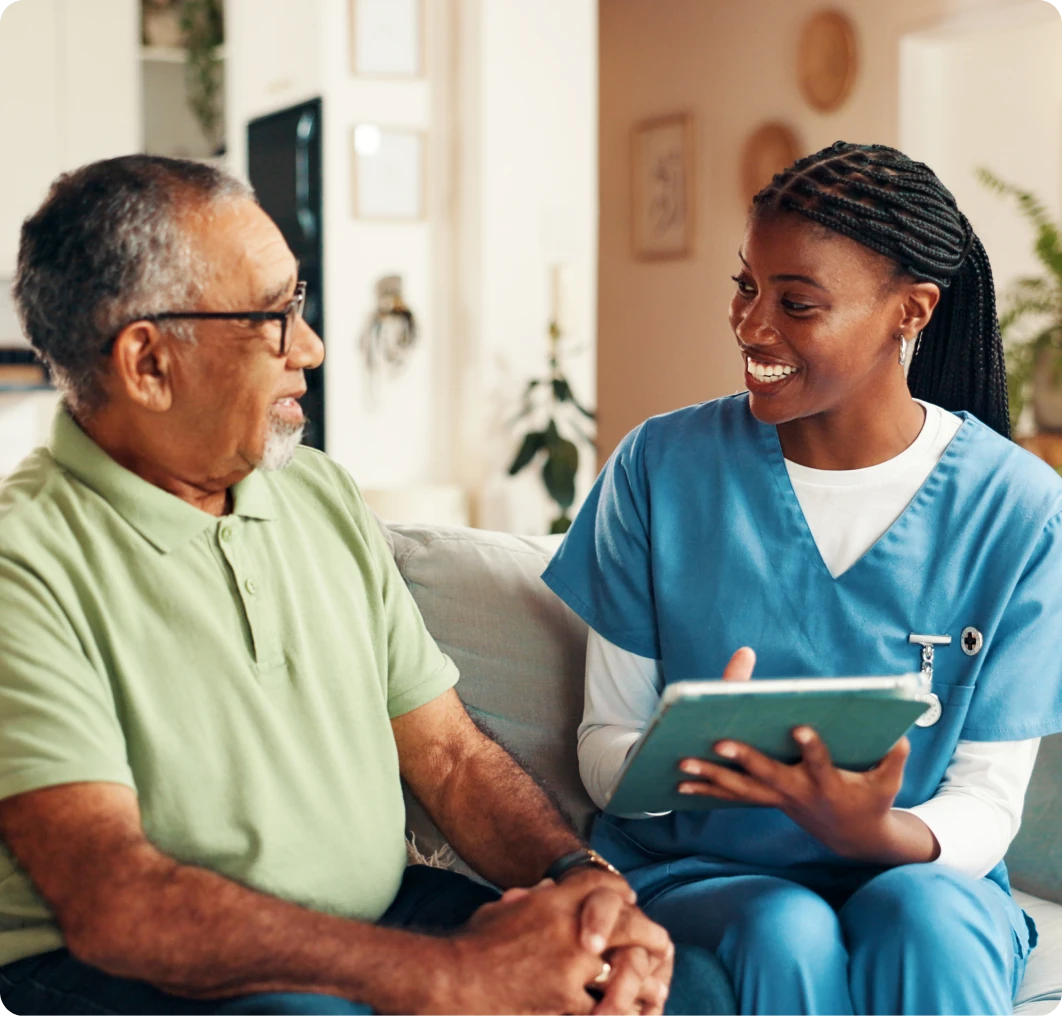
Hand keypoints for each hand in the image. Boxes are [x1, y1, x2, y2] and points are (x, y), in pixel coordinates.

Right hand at [441, 873, 670, 1015]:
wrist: (453, 978)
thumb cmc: (473, 944)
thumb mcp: (505, 909)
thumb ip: (532, 899)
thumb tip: (548, 888)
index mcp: (552, 901)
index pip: (601, 887)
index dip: (622, 895)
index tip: (633, 904)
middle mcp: (568, 927)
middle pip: (628, 922)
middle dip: (648, 935)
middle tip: (661, 946)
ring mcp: (570, 965)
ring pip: (625, 969)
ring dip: (642, 979)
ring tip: (656, 988)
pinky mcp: (565, 1000)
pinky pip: (603, 1007)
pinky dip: (617, 1011)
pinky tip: (628, 1013)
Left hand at [674, 647, 914, 861]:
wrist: (853, 837)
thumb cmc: (872, 801)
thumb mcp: (889, 782)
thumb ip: (893, 758)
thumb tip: (899, 736)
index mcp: (828, 783)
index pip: (819, 762)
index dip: (811, 747)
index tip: (799, 728)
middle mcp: (798, 792)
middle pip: (768, 774)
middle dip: (745, 758)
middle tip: (721, 741)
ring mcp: (779, 798)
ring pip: (741, 788)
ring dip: (712, 777)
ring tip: (683, 764)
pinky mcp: (767, 799)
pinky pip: (733, 796)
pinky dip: (708, 791)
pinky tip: (680, 786)